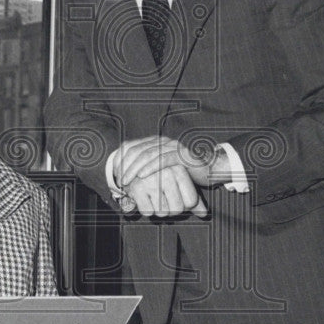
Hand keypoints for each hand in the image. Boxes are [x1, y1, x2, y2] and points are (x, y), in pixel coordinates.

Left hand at [117, 135, 231, 191]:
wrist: (209, 169)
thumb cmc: (184, 172)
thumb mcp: (161, 172)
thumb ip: (146, 171)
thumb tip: (126, 181)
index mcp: (155, 142)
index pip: (131, 147)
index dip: (120, 160)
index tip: (114, 174)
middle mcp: (162, 142)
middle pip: (137, 151)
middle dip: (125, 166)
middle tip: (118, 180)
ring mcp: (172, 146)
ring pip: (147, 155)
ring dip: (134, 168)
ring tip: (126, 180)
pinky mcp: (181, 154)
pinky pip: (162, 160)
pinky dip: (150, 167)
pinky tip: (141, 176)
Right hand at [123, 168, 207, 217]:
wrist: (132, 170)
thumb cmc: (160, 179)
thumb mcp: (179, 185)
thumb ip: (194, 200)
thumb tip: (204, 213)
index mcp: (179, 170)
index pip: (191, 201)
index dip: (185, 205)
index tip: (176, 197)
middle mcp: (167, 173)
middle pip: (177, 209)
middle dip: (170, 209)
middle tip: (162, 199)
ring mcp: (151, 180)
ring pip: (163, 212)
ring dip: (158, 210)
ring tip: (152, 197)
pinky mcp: (137, 188)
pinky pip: (148, 212)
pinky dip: (146, 209)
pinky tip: (144, 198)